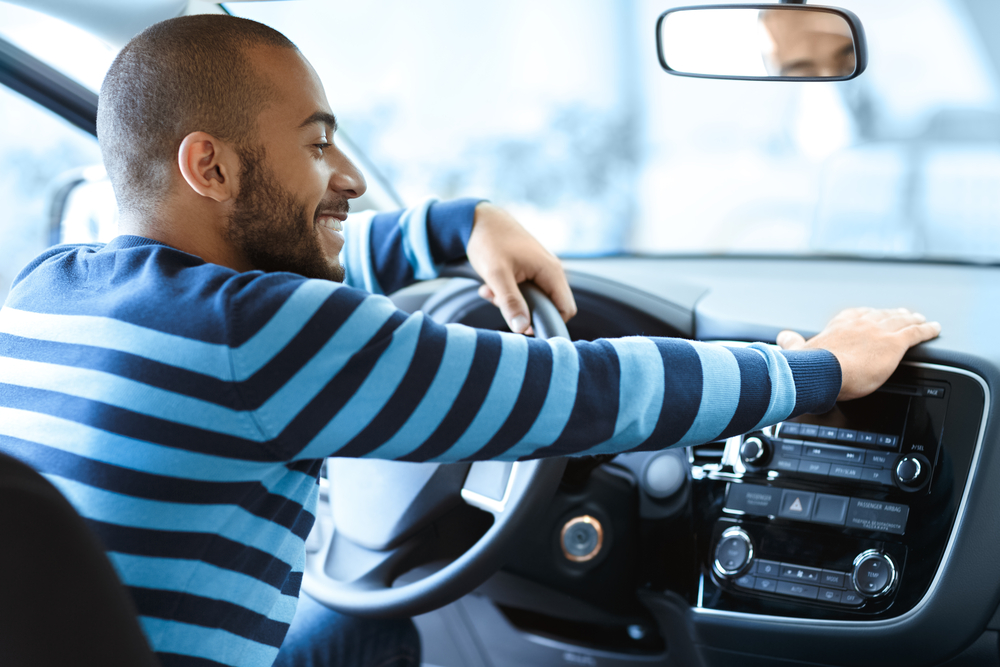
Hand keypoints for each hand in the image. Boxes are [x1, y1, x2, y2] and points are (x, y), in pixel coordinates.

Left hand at [466, 202, 576, 333]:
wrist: (478, 219)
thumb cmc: (489, 241)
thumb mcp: (497, 275)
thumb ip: (511, 302)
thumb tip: (522, 329)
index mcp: (551, 272)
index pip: (565, 310)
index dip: (548, 324)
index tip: (523, 328)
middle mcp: (551, 271)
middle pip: (548, 307)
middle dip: (523, 312)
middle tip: (498, 303)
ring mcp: (540, 270)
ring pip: (533, 300)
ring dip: (510, 302)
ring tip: (489, 292)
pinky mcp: (529, 269)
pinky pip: (524, 291)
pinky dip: (507, 293)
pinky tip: (489, 286)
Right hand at [777, 307, 941, 400]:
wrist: (824, 372)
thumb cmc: (812, 365)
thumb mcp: (798, 350)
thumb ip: (792, 342)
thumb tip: (782, 337)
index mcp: (840, 324)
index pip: (859, 314)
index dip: (869, 314)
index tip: (873, 314)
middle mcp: (861, 323)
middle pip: (883, 315)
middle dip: (895, 314)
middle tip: (905, 313)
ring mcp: (879, 331)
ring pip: (901, 321)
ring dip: (912, 319)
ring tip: (921, 319)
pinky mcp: (894, 344)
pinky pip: (915, 333)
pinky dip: (927, 330)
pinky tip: (934, 328)